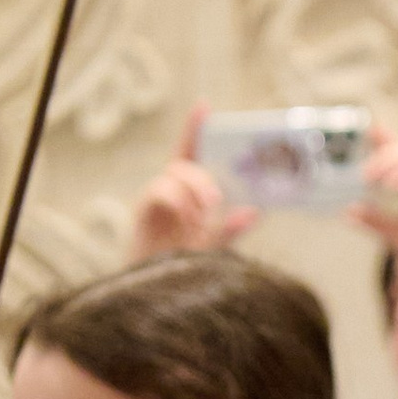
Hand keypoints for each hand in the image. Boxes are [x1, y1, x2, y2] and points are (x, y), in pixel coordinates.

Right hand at [131, 103, 255, 257]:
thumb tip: (255, 212)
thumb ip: (231, 230)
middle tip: (216, 201)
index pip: (192, 153)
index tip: (204, 105)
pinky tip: (185, 220)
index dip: (195, 128)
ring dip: (192, 191)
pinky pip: (158, 192)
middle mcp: (172, 189)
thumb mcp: (214, 247)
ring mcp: (156, 199)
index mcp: (191, 192)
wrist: (157, 293)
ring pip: (174, 175)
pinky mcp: (143, 211)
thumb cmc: (185, 265)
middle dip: (203, 179)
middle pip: (185, 165)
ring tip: (201, 217)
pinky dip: (175, 202)